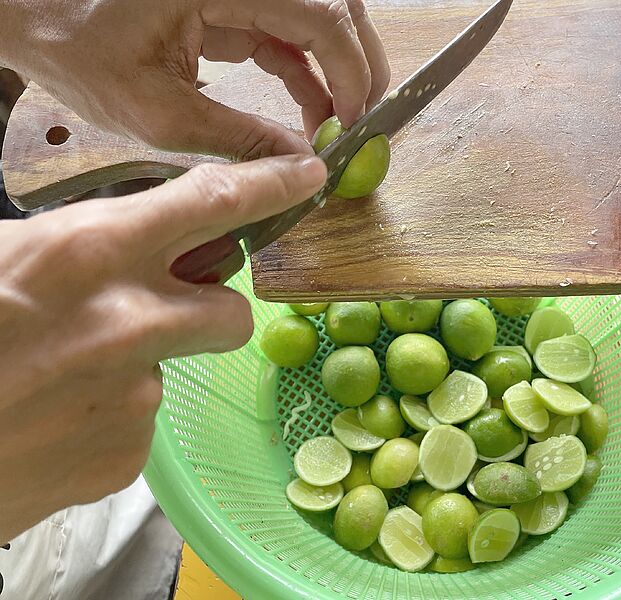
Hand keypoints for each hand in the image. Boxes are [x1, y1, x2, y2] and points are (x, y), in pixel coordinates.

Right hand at [0, 155, 326, 542]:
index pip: (211, 203)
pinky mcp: (124, 457)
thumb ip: (78, 246)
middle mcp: (130, 325)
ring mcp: (135, 397)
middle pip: (232, 312)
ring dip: (134, 367)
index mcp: (89, 255)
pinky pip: (136, 426)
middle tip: (167, 310)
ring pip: (170, 370)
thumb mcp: (1, 257)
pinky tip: (52, 420)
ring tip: (59, 377)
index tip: (306, 178)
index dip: (268, 186)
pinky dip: (106, 421)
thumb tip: (124, 242)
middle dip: (212, 310)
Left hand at [1, 0, 388, 157]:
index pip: (322, 15)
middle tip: (361, 128)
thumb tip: (300, 166)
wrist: (42, 17)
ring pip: (320, 24)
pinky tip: (312, 118)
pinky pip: (291, 39)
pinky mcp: (236, 6)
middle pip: (336, 11)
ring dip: (338, 77)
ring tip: (337, 131)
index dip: (351, 71)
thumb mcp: (160, 112)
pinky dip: (309, 79)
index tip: (354, 125)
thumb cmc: (81, 49)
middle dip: (358, 70)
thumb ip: (240, 139)